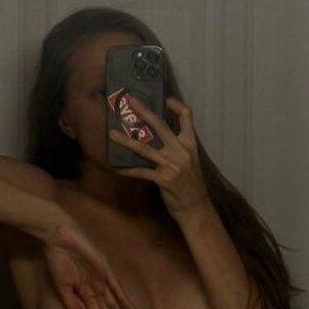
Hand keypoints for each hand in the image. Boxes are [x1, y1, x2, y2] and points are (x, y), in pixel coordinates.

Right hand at [41, 215, 138, 308]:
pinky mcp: (106, 269)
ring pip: (116, 305)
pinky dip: (125, 299)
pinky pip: (117, 287)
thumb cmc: (57, 262)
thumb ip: (73, 308)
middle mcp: (96, 290)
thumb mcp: (62, 288)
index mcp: (84, 295)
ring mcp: (102, 280)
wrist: (59, 239)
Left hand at [108, 96, 210, 219]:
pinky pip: (141, 172)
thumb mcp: (190, 161)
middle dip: (144, 111)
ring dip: (126, 140)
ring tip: (112, 134)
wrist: (196, 207)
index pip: (187, 117)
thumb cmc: (191, 184)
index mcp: (190, 144)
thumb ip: (178, 148)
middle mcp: (181, 151)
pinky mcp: (163, 179)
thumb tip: (158, 137)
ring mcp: (172, 165)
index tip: (166, 100)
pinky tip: (116, 168)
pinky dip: (127, 170)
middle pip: (160, 125)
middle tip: (130, 100)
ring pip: (144, 148)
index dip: (177, 106)